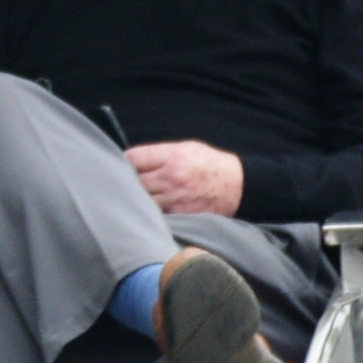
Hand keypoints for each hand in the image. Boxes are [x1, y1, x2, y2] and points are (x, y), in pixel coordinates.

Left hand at [123, 140, 244, 218]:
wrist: (239, 186)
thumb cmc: (210, 164)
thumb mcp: (186, 147)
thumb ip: (159, 154)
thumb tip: (130, 159)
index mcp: (173, 156)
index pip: (133, 159)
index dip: (124, 162)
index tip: (123, 165)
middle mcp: (172, 177)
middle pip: (133, 181)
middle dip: (128, 181)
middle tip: (126, 182)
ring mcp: (176, 198)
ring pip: (142, 200)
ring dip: (138, 198)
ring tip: (137, 196)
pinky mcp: (180, 215)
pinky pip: (156, 214)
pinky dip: (150, 211)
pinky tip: (150, 209)